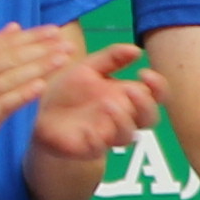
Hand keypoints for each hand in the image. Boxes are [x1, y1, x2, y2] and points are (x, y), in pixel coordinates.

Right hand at [0, 25, 90, 162]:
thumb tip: (14, 27)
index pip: (6, 44)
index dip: (32, 37)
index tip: (55, 30)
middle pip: (11, 57)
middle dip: (41, 48)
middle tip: (65, 41)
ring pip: (11, 77)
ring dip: (38, 66)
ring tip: (61, 58)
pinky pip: (5, 103)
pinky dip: (23, 93)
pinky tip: (41, 86)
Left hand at [30, 41, 154, 160]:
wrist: (41, 113)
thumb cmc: (69, 92)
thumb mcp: (88, 68)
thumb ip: (112, 58)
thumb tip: (136, 50)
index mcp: (127, 97)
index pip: (156, 96)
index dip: (158, 87)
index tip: (144, 73)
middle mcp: (122, 118)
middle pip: (150, 119)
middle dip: (145, 105)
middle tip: (129, 90)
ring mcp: (107, 135)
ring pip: (127, 136)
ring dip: (122, 121)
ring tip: (107, 104)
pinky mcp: (89, 148)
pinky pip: (99, 149)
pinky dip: (96, 140)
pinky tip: (87, 129)